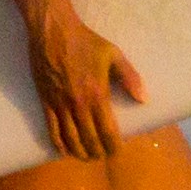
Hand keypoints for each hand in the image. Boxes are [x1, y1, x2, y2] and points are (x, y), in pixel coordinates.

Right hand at [26, 9, 146, 159]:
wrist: (53, 32)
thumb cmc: (86, 42)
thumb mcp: (113, 54)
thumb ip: (130, 77)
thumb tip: (144, 99)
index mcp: (97, 94)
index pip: (107, 130)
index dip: (113, 145)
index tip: (118, 151)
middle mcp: (78, 104)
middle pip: (89, 139)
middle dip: (98, 152)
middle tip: (103, 156)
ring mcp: (60, 104)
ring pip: (70, 139)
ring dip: (79, 153)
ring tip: (86, 157)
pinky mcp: (46, 102)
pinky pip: (52, 129)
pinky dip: (59, 143)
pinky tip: (64, 150)